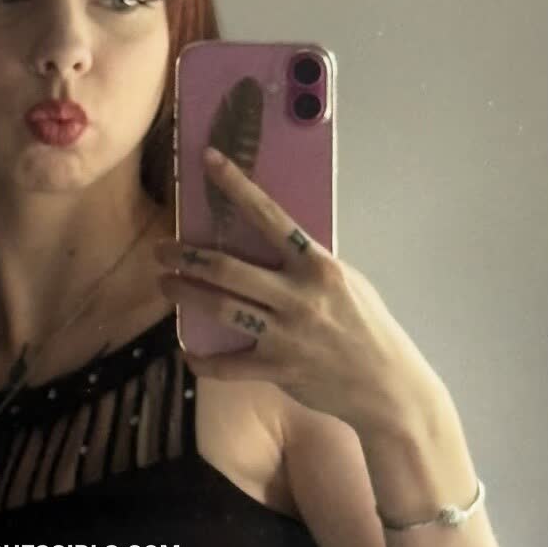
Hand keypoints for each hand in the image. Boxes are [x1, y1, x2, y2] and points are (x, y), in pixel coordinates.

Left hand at [154, 147, 441, 437]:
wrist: (387, 385)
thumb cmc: (366, 326)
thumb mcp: (346, 281)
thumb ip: (307, 263)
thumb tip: (270, 241)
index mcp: (317, 266)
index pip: (270, 216)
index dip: (236, 186)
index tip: (209, 161)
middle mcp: (299, 296)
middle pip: (228, 268)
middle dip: (186, 256)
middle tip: (160, 250)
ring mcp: (287, 334)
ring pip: (220, 308)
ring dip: (185, 294)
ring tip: (164, 284)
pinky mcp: (278, 370)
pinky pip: (228, 365)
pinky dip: (202, 360)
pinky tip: (187, 352)